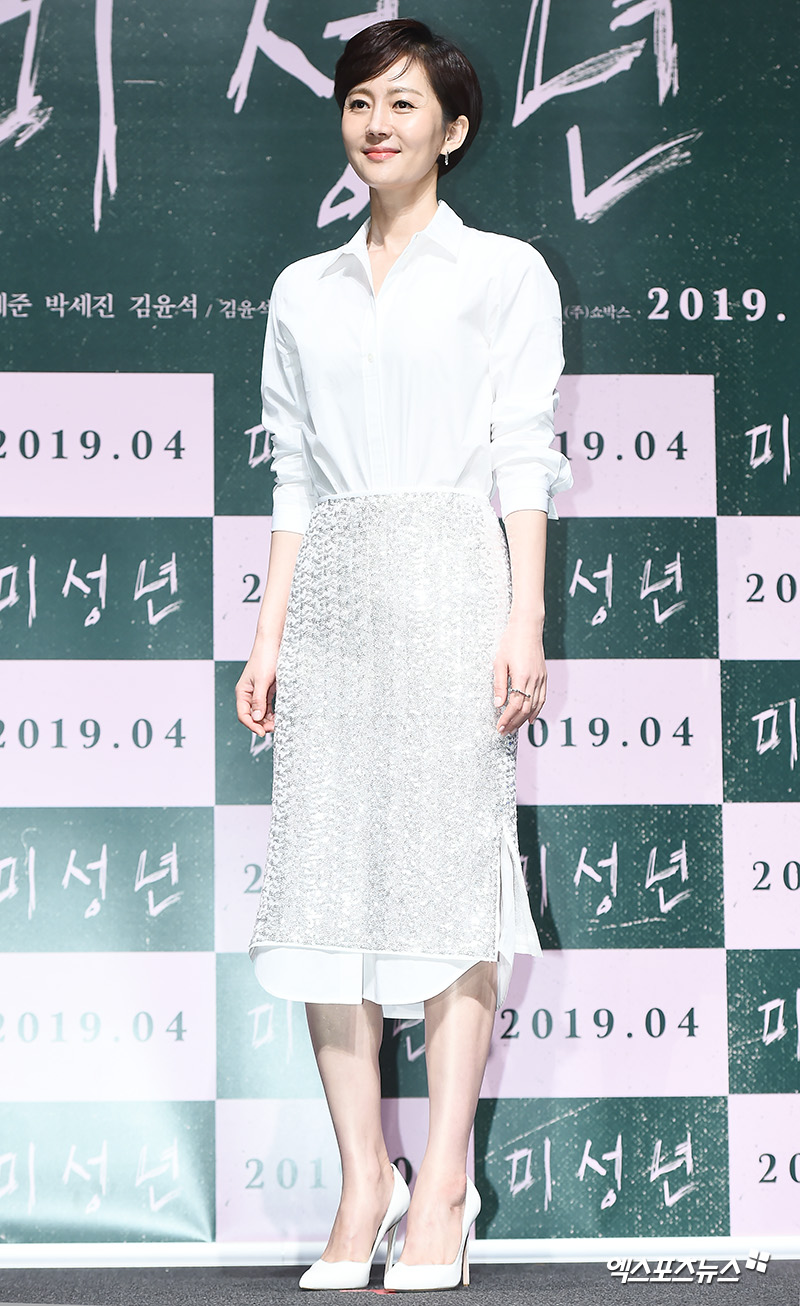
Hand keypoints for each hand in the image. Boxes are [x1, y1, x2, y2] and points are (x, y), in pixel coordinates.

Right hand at [235, 645, 278, 737]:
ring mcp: (258, 692)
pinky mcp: (267, 689)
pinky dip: (272, 712)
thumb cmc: (265, 658)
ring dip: (267, 720)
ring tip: (277, 724)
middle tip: (274, 728)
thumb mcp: (263, 681)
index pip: (243, 715)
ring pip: (260, 712)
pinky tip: (278, 716)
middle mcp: (248, 693)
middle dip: (261, 724)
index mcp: (242, 691)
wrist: (272, 643)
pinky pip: (267, 705)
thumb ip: (259, 700)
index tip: (263, 733)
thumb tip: (256, 718)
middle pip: (252, 715)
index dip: (252, 726)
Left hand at [493, 616, 546, 735]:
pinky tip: (531, 718)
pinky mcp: (544, 676)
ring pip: (535, 706)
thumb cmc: (510, 642)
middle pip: (525, 709)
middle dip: (514, 723)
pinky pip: (542, 698)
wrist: (527, 627)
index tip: (499, 727)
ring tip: (514, 728)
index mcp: (522, 677)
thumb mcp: (499, 662)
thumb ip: (499, 685)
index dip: (507, 718)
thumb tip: (498, 704)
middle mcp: (534, 680)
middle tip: (504, 732)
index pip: (515, 705)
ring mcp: (541, 678)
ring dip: (524, 719)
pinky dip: (537, 710)